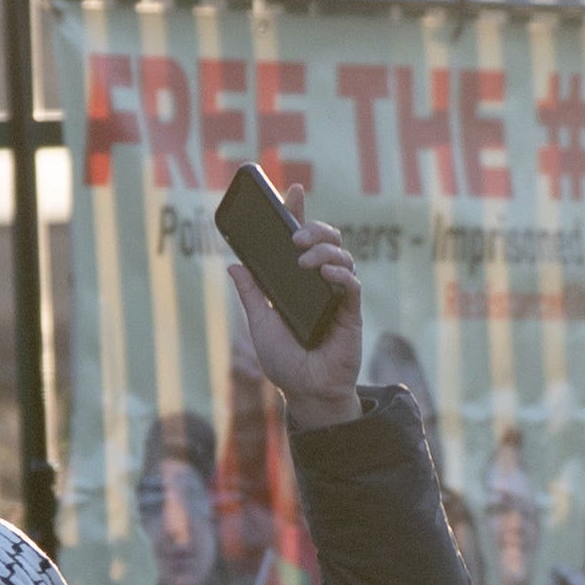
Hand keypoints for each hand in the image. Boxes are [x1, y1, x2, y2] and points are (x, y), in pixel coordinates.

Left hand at [230, 198, 365, 426]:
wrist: (306, 393)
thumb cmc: (284, 362)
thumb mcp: (260, 323)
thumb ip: (251, 294)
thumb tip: (233, 265)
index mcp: (298, 283)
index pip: (301, 241)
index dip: (298, 214)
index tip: (292, 191)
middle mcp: (319, 284)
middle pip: (327, 241)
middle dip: (314, 229)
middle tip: (296, 237)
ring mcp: (337, 297)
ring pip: (342, 257)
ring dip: (324, 251)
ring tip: (305, 260)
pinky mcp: (351, 313)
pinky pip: (352, 285)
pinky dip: (341, 275)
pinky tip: (328, 275)